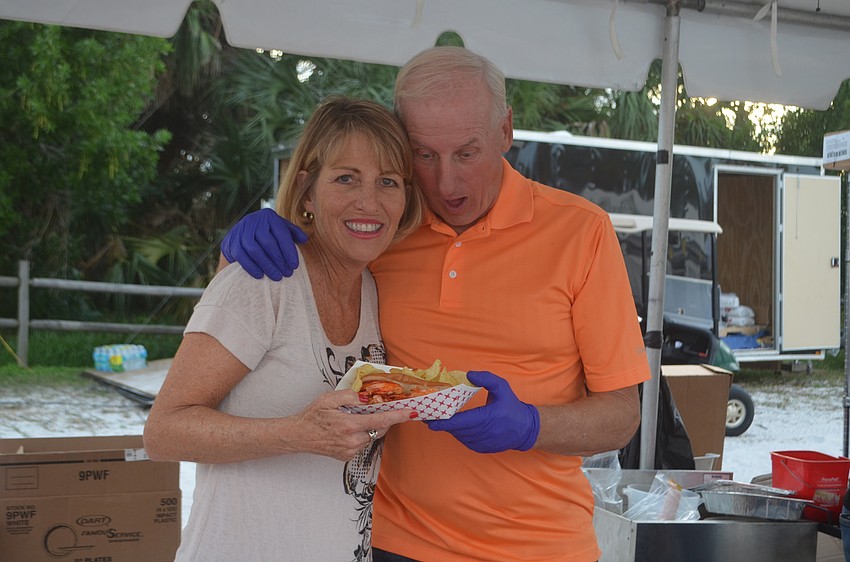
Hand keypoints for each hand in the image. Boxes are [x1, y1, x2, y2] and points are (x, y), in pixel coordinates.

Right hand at [220, 208, 307, 279]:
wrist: (238, 233)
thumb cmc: (265, 232)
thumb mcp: (279, 228)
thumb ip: (292, 232)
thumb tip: (304, 239)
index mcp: (269, 216)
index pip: (281, 234)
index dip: (289, 251)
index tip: (294, 265)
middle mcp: (254, 221)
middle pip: (268, 243)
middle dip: (279, 260)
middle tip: (287, 273)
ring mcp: (241, 231)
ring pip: (255, 251)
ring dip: (267, 266)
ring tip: (277, 276)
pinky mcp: (232, 242)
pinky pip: (242, 257)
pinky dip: (252, 267)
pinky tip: (261, 275)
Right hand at [294, 390, 414, 461]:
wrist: (298, 436)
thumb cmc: (312, 416)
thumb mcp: (329, 399)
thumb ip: (350, 396)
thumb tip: (366, 398)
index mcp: (349, 424)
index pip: (381, 419)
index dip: (398, 416)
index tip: (411, 412)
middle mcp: (352, 440)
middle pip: (379, 429)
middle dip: (383, 418)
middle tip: (379, 408)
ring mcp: (350, 450)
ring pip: (371, 436)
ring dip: (370, 426)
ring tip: (354, 419)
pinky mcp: (347, 456)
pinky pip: (362, 443)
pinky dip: (360, 434)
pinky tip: (348, 430)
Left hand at [425, 371, 539, 452]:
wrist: (526, 429)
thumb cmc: (512, 406)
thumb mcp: (502, 387)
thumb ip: (486, 378)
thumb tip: (469, 374)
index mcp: (489, 417)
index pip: (461, 422)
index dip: (443, 422)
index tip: (430, 420)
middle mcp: (485, 433)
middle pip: (457, 430)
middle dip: (442, 424)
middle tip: (430, 416)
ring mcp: (483, 443)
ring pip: (460, 436)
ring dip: (451, 429)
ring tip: (441, 419)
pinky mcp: (483, 449)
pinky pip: (465, 442)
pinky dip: (459, 434)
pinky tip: (456, 426)